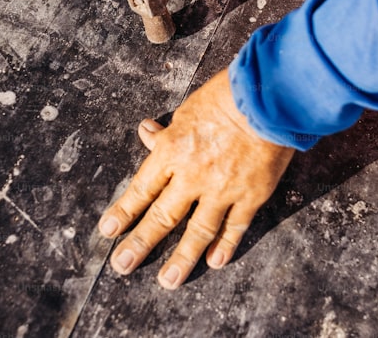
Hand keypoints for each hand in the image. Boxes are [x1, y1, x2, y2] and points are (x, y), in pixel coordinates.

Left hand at [99, 70, 294, 289]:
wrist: (268, 98)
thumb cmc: (226, 97)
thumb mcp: (188, 110)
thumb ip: (168, 131)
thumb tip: (146, 132)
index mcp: (172, 151)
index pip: (141, 189)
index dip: (124, 212)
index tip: (108, 231)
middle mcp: (192, 175)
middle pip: (162, 216)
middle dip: (141, 243)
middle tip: (123, 265)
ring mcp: (222, 189)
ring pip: (197, 231)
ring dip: (181, 258)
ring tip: (168, 281)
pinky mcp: (251, 195)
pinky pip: (234, 226)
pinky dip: (224, 245)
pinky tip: (214, 262)